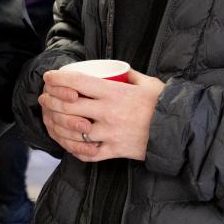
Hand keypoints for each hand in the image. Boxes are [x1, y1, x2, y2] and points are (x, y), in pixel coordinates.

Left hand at [39, 67, 165, 162]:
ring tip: (49, 119)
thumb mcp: (146, 82)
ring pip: (72, 130)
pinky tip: (65, 142)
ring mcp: (109, 134)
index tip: (48, 77)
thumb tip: (116, 70)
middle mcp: (108, 113)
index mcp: (114, 93)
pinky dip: (72, 148)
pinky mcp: (114, 151)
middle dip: (50, 100)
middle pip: (68, 105)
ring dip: (55, 124)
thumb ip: (128, 75)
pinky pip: (86, 153)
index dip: (58, 79)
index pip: (78, 82)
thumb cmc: (162, 105)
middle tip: (44, 98)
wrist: (179, 132)